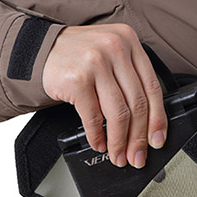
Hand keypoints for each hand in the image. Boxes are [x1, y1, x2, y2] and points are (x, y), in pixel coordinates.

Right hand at [42, 24, 167, 168]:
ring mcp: (95, 62)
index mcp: (129, 40)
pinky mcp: (77, 80)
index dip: (158, 119)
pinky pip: (94, 117)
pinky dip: (98, 136)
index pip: (152, 87)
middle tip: (137, 155)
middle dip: (139, 137)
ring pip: (119, 114)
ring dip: (120, 141)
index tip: (157, 139)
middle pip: (137, 103)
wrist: (39, 50)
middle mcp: (115, 48)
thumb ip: (129, 77)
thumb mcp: (109, 54)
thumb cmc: (77, 56)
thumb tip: (148, 122)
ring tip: (118, 155)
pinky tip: (99, 143)